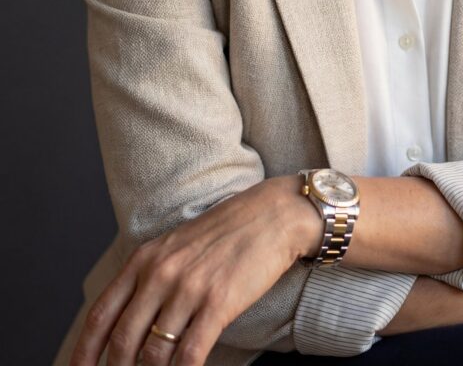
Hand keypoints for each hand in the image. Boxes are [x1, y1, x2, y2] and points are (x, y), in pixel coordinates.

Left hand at [68, 175, 319, 365]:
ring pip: (154, 354)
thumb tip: (128, 325)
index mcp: (145, 258)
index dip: (83, 353)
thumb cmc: (228, 232)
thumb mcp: (177, 246)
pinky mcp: (218, 303)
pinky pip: (189, 355)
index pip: (101, 315)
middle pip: (122, 342)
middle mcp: (161, 273)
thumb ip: (150, 278)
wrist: (274, 214)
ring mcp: (188, 288)